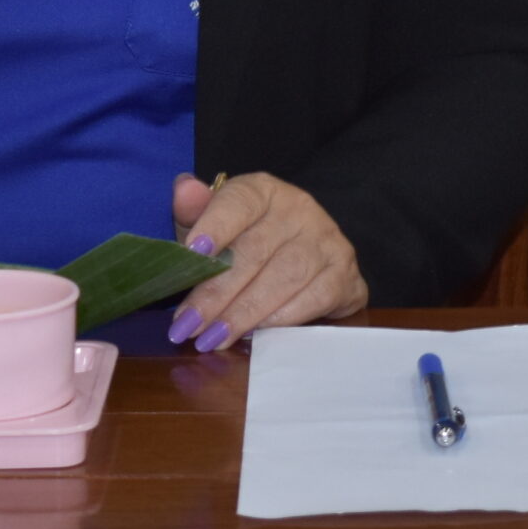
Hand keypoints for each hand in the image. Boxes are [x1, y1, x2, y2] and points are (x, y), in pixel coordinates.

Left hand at [165, 171, 364, 350]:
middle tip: (188, 325)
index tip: (192, 253)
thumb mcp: (214, 224)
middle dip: (217, 293)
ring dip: (244, 314)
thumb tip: (184, 190)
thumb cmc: (247, 240)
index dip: (215, 226)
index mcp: (263, 190)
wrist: (303, 253)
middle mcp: (299, 208)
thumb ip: (195, 210)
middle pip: (255, 251)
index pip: (238, 202)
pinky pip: (313, 299)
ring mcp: (327, 240)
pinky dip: (281, 320)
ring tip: (213, 338)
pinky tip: (255, 335)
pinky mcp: (344, 273)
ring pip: (283, 278)